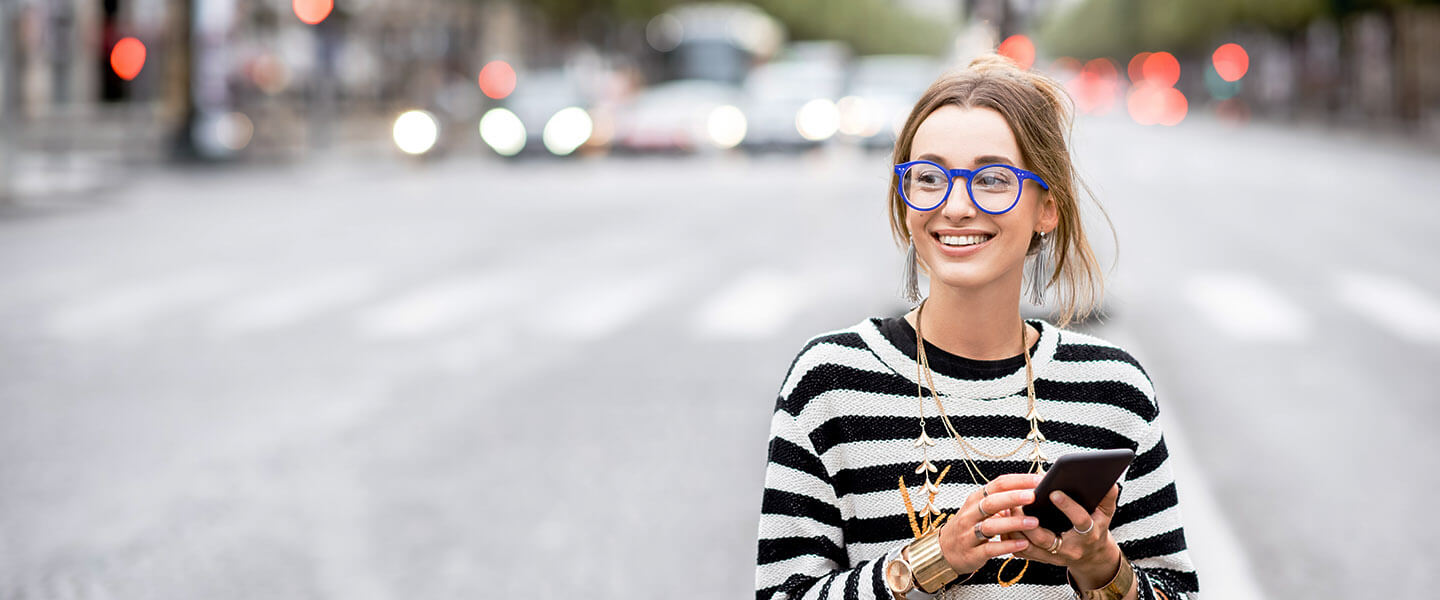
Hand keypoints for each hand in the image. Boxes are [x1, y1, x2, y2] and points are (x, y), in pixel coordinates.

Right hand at [935, 473, 1042, 573]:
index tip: (1038, 480)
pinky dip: (1007, 545)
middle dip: (1013, 498)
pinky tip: (1023, 544)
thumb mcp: (980, 509)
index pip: (997, 484)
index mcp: (976, 499)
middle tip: (1033, 496)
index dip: (1018, 481)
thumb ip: (1001, 500)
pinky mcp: (972, 553)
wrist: (945, 551)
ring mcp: (969, 534)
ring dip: (1013, 523)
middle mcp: (971, 514)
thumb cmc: (969, 527)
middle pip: (991, 502)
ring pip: (990, 526)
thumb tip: (1031, 489)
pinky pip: (990, 548)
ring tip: (1034, 522)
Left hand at [1002, 484, 1122, 587]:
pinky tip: (1004, 521)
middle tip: (1018, 503)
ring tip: (1007, 508)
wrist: (1091, 556)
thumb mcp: (1106, 514)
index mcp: (1089, 535)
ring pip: (1029, 547)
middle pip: (1046, 539)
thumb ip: (1108, 497)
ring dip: (1015, 529)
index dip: (1068, 507)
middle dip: (1029, 522)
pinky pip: (1022, 552)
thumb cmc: (1096, 528)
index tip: (1054, 492)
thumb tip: (1109, 481)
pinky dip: (1011, 538)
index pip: (1080, 521)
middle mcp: (1071, 549)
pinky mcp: (1042, 559)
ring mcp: (1055, 557)